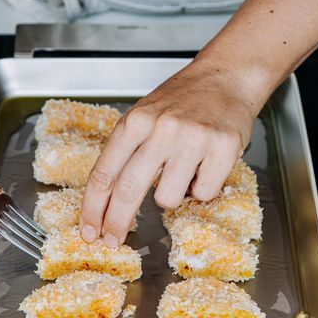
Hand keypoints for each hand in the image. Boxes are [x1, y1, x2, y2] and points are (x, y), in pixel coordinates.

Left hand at [79, 57, 262, 246]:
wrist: (228, 76)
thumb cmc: (184, 99)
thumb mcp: (144, 115)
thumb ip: (127, 149)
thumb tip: (107, 200)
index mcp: (136, 120)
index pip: (105, 172)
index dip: (93, 208)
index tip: (89, 230)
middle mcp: (162, 129)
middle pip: (128, 191)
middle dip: (117, 222)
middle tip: (112, 240)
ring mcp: (193, 139)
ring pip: (168, 198)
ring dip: (173, 195)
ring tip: (183, 171)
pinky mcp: (223, 149)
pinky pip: (203, 193)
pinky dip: (202, 188)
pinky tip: (205, 166)